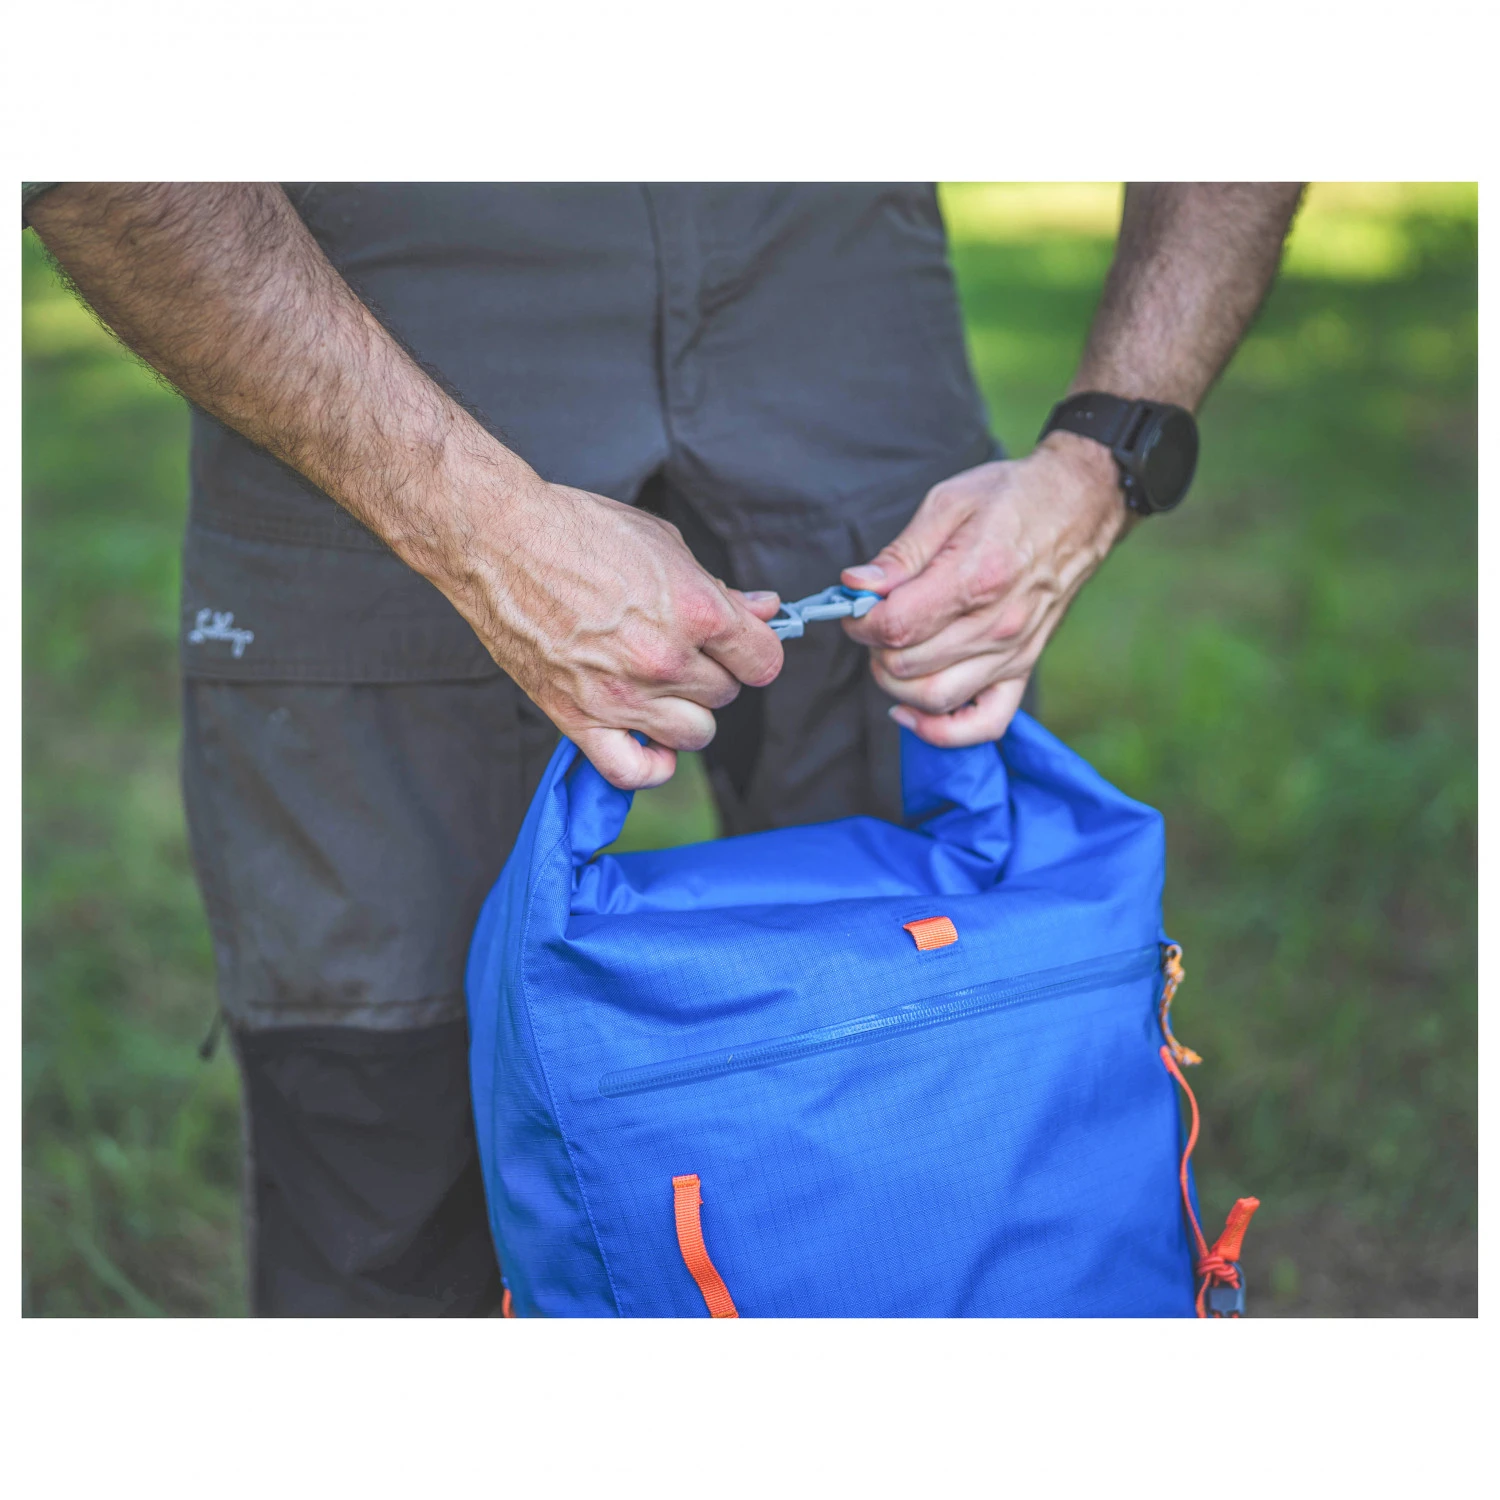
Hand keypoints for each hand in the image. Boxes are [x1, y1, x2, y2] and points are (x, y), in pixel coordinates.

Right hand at [435, 470, 783, 789]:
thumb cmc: (577, 531)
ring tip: (660, 686)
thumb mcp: (663, 543)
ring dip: (686, 714)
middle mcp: (665, 660)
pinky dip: (651, 765)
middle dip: (712, 673)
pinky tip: (650, 742)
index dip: (755, 651)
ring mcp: (623, 696)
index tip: (740, 645)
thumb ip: (718, 587)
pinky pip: (634, 772)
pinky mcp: (579, 719)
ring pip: (694, 734)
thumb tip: (764, 610)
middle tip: (680, 648)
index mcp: (695, 611)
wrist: (499, 541)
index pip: (763, 661)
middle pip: (726, 695)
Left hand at [841, 432, 1128, 744]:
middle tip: (875, 621)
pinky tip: (912, 710)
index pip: (896, 625)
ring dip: (896, 683)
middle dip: (875, 647)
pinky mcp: (1022, 668)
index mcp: (975, 577)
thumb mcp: (948, 504)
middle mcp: (996, 624)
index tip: (856, 606)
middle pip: (907, 665)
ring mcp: (1012, 652)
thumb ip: (899, 554)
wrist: (1079, 507)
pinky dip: (942, 731)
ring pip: (934, 697)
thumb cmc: (1013, 499)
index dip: (861, 621)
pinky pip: (984, 724)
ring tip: (893, 651)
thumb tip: (855, 586)